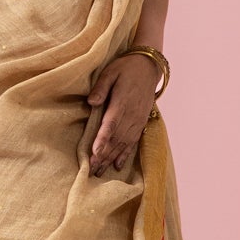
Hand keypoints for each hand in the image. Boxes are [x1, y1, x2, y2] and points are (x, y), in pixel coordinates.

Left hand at [86, 54, 158, 175]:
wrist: (148, 67)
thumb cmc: (126, 68)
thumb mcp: (110, 72)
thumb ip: (101, 87)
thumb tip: (90, 102)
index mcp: (122, 102)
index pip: (111, 124)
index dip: (103, 139)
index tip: (94, 152)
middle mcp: (131, 114)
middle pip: (116, 139)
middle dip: (103, 155)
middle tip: (91, 170)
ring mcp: (137, 120)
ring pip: (123, 143)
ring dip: (111, 158)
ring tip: (100, 172)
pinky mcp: (141, 122)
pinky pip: (133, 142)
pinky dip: (125, 155)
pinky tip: (117, 166)